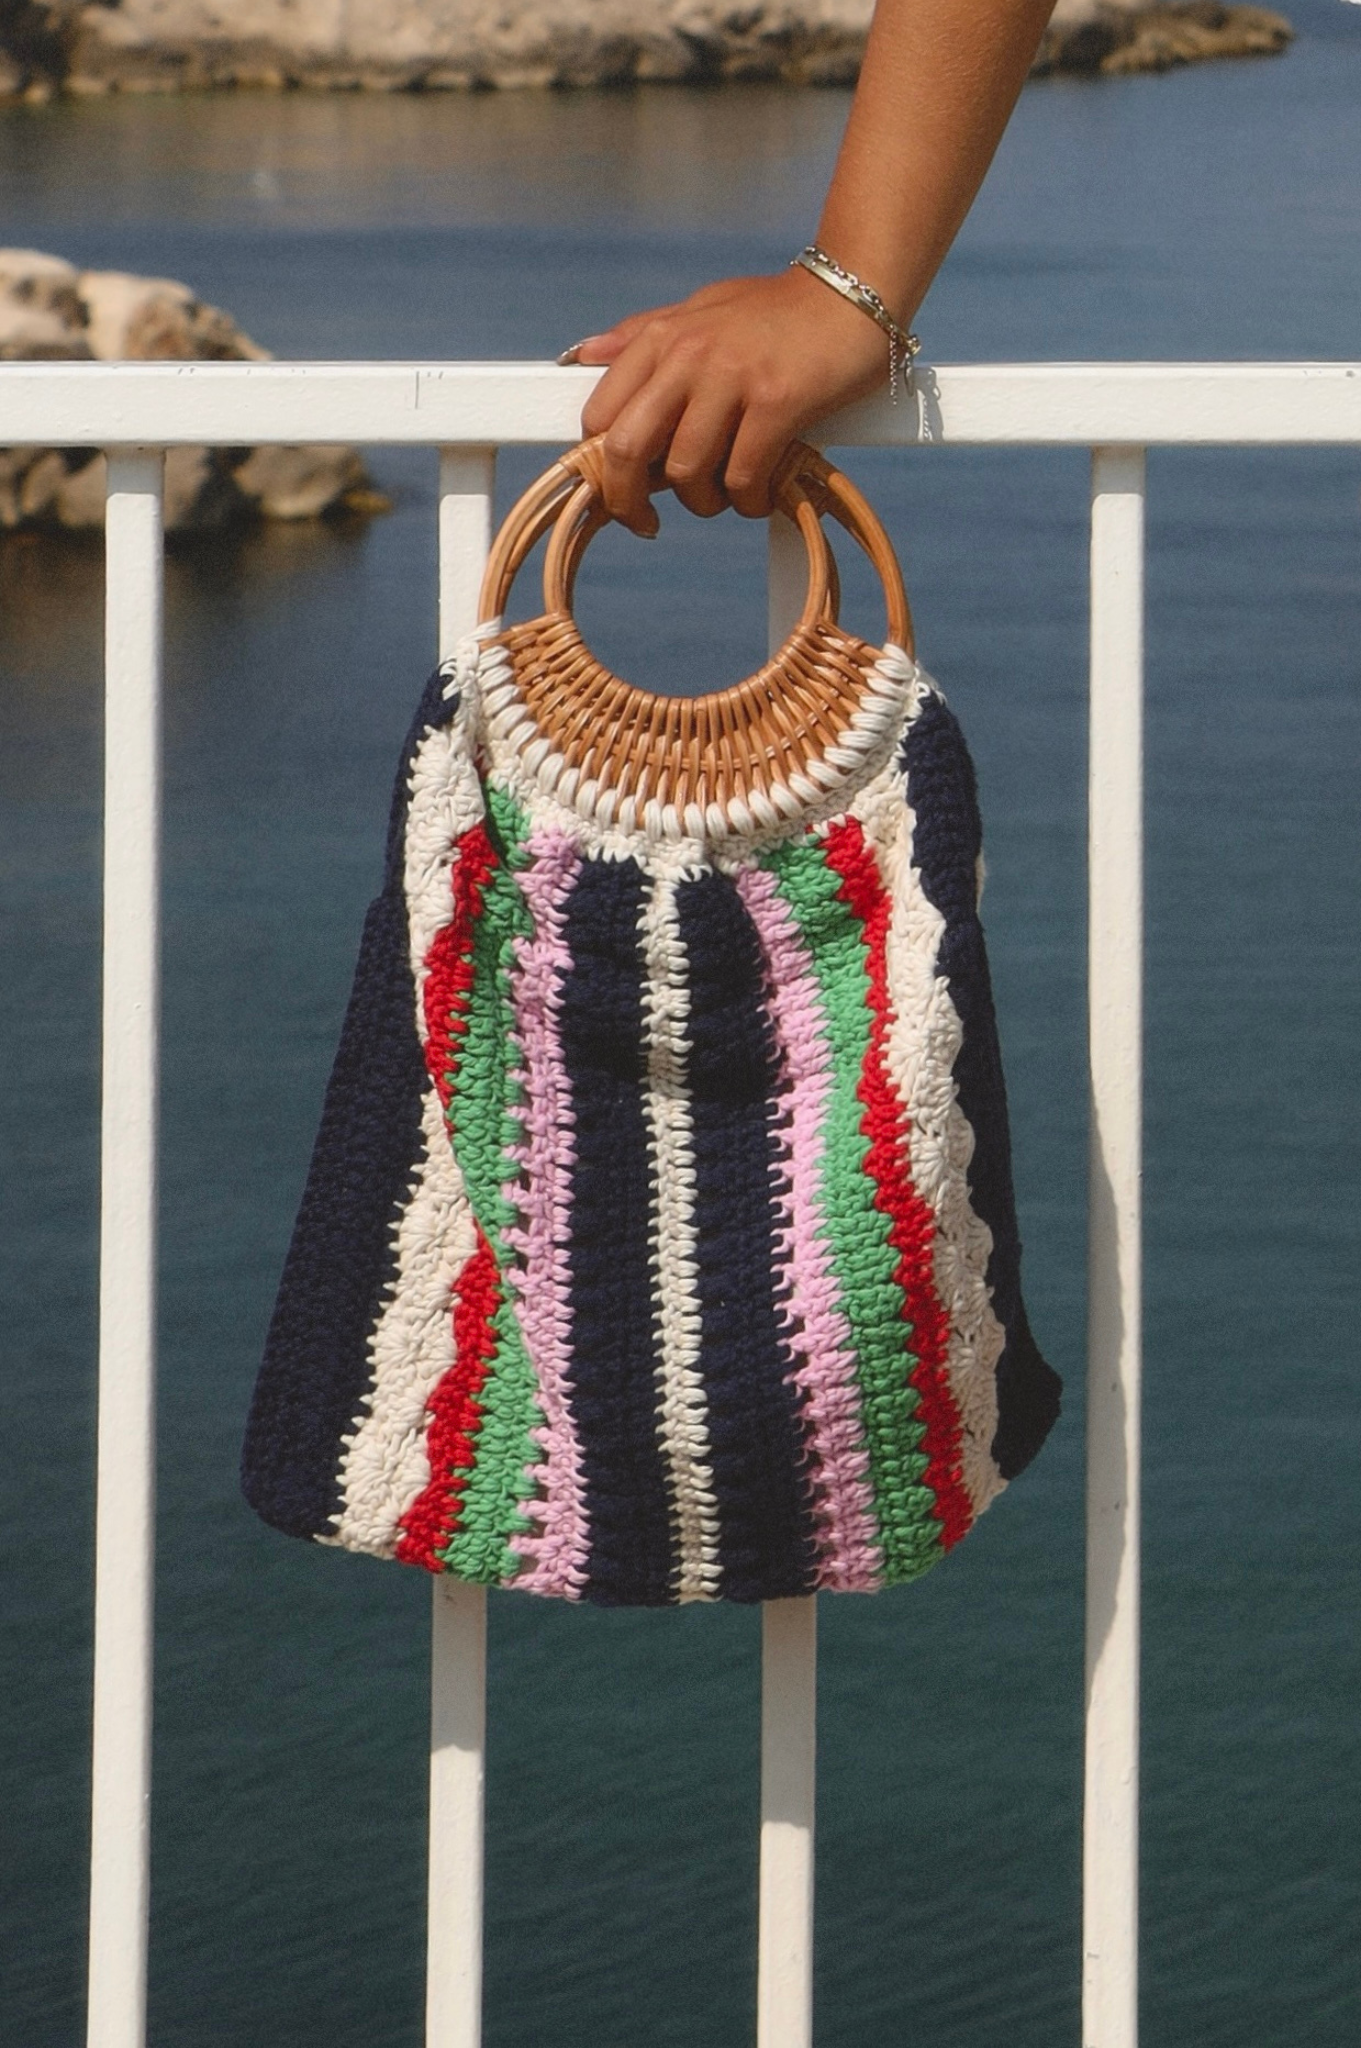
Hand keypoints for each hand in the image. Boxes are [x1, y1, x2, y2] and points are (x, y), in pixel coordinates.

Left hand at [570, 267, 889, 534]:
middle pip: (627, 451)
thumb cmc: (774, 312)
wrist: (853, 293)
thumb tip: (581, 358)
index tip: (621, 490)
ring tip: (726, 493)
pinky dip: (749, 501)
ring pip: (687, 473)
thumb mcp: (700, 311)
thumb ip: (641, 337)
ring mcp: (732, 379)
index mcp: (661, 337)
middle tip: (645, 523)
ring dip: (704, 502)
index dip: (601, 466)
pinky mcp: (778, 403)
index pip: (600, 416)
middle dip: (629, 502)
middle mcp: (688, 355)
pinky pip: (743, 478)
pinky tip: (762, 493)